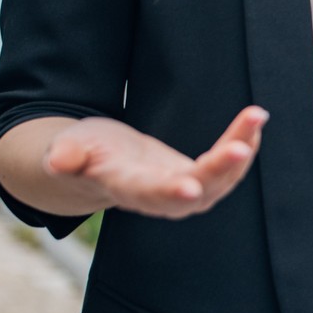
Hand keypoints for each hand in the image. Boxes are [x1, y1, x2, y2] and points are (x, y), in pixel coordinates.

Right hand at [38, 108, 267, 218]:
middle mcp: (158, 196)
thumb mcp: (64, 149)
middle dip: (219, 171)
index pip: (148, 194)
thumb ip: (64, 156)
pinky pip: (226, 167)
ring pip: (219, 180)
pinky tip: (254, 123)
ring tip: (255, 117)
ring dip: (241, 151)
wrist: (93, 165)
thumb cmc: (77, 153)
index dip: (168, 191)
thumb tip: (57, 162)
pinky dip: (243, 143)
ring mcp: (180, 189)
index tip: (189, 188)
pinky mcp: (195, 176)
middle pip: (195, 192)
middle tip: (241, 148)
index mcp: (123, 188)